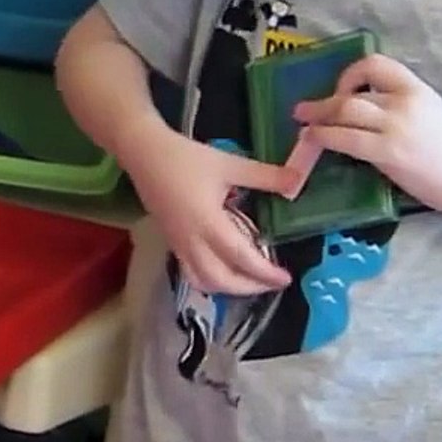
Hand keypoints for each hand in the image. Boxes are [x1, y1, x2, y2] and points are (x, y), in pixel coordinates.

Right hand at [119, 124, 296, 295]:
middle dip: (248, 288)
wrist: (143, 153)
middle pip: (221, 280)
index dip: (266, 273)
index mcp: (209, 224)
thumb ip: (266, 176)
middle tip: (271, 282)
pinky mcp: (171, 241)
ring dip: (227, 287)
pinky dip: (210, 279)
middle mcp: (192, 241)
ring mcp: (178, 244)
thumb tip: (298, 182)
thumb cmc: (185, 158)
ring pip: (203, 281)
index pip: (242, 259)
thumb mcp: (229, 164)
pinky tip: (223, 267)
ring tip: (248, 280)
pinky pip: (191, 272)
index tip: (285, 277)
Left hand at [293, 54, 441, 214]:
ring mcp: (395, 126)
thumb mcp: (430, 114)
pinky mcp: (388, 152)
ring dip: (317, 117)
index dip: (351, 73)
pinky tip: (313, 140)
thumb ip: (400, 107)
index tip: (343, 89)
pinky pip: (344, 139)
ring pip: (344, 111)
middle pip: (352, 92)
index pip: (376, 64)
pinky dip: (322, 137)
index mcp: (417, 89)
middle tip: (305, 109)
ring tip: (304, 124)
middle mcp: (405, 101)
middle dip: (324, 101)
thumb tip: (363, 112)